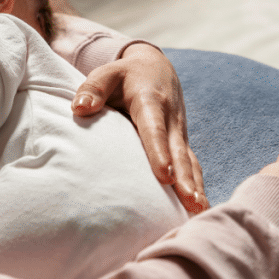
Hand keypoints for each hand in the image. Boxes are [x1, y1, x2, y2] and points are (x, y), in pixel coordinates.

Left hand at [72, 43, 205, 213]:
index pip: (154, 129)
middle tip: (190, 201)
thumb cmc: (124, 75)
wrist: (155, 69)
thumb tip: (80, 108)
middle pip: (178, 151)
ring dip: (194, 185)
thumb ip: (93, 88)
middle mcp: (170, 120)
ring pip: (189, 161)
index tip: (164, 175)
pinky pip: (190, 165)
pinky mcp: (180, 143)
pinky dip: (196, 184)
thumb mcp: (107, 73)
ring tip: (199, 210)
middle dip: (184, 178)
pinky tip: (198, 207)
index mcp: (150, 102)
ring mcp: (178, 133)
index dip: (159, 152)